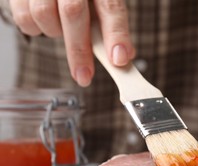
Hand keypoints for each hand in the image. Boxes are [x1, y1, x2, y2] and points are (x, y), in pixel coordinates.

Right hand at [10, 0, 134, 85]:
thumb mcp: (100, 3)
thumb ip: (111, 24)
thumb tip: (122, 56)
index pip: (111, 7)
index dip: (116, 34)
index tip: (119, 59)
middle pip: (73, 12)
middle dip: (80, 50)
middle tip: (84, 76)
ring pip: (44, 14)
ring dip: (54, 32)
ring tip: (63, 29)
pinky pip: (24, 17)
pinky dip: (36, 29)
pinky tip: (46, 23)